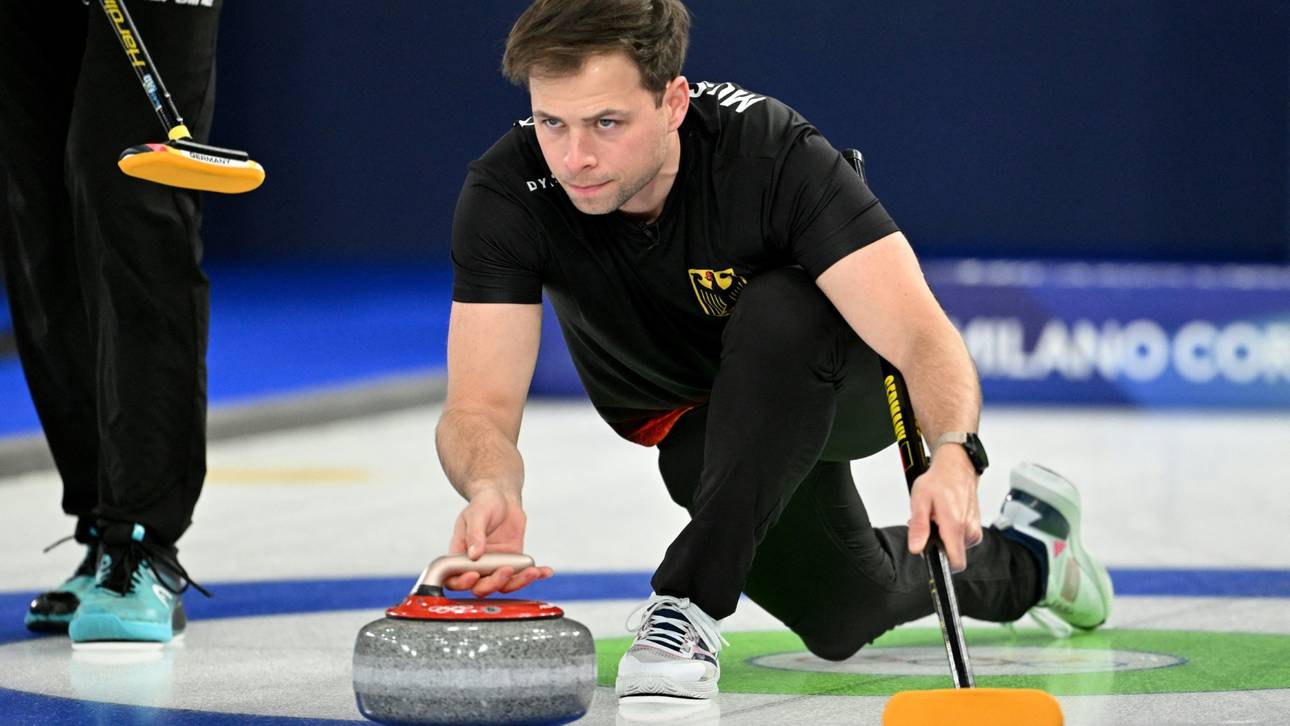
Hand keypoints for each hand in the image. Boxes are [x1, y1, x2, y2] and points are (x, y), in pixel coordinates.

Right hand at [444, 487, 553, 595]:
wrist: (502, 499)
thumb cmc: (483, 505)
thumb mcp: (476, 515)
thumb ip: (474, 534)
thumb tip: (474, 555)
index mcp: (461, 557)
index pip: (455, 579)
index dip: (463, 583)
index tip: (474, 575)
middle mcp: (477, 567)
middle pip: (482, 587)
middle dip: (494, 583)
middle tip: (506, 570)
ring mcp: (496, 568)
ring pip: (505, 585)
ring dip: (519, 582)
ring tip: (532, 572)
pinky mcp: (513, 564)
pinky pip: (523, 575)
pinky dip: (535, 575)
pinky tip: (546, 571)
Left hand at [906, 444, 982, 571]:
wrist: (956, 467)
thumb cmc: (939, 481)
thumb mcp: (920, 501)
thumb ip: (919, 527)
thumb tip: (917, 548)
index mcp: (955, 526)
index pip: (956, 563)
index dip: (942, 564)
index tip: (931, 555)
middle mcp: (969, 530)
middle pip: (953, 555)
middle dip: (938, 545)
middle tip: (929, 525)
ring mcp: (974, 528)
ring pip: (957, 546)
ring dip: (944, 537)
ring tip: (936, 517)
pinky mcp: (975, 526)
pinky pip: (962, 538)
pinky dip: (951, 531)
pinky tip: (944, 517)